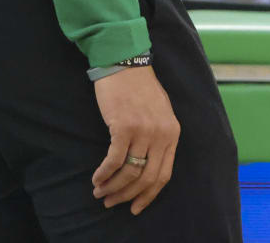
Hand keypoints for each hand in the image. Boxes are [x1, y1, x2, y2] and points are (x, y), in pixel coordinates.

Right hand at [91, 65, 179, 213]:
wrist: (124, 61)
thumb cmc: (139, 86)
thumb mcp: (160, 111)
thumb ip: (159, 137)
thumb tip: (147, 166)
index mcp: (172, 133)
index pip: (164, 175)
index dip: (148, 195)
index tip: (136, 207)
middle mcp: (161, 135)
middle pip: (146, 178)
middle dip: (127, 196)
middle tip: (111, 203)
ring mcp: (143, 131)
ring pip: (129, 172)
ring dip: (113, 187)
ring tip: (100, 192)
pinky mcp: (123, 127)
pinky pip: (113, 160)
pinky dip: (104, 173)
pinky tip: (97, 178)